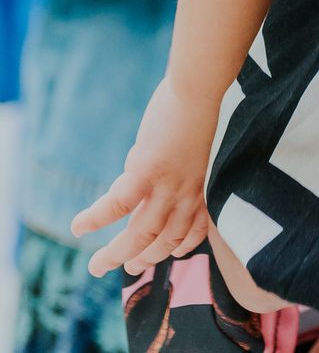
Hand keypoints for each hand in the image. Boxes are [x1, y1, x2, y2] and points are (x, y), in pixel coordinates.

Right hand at [71, 76, 215, 275]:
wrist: (201, 87)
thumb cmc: (200, 105)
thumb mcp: (199, 145)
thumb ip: (183, 164)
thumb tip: (154, 166)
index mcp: (201, 187)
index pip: (192, 231)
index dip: (179, 248)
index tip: (167, 254)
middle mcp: (186, 194)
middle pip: (163, 242)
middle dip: (143, 260)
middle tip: (126, 270)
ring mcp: (167, 186)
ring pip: (139, 235)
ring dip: (116, 255)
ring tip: (96, 266)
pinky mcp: (146, 171)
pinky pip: (118, 205)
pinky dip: (96, 219)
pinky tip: (79, 226)